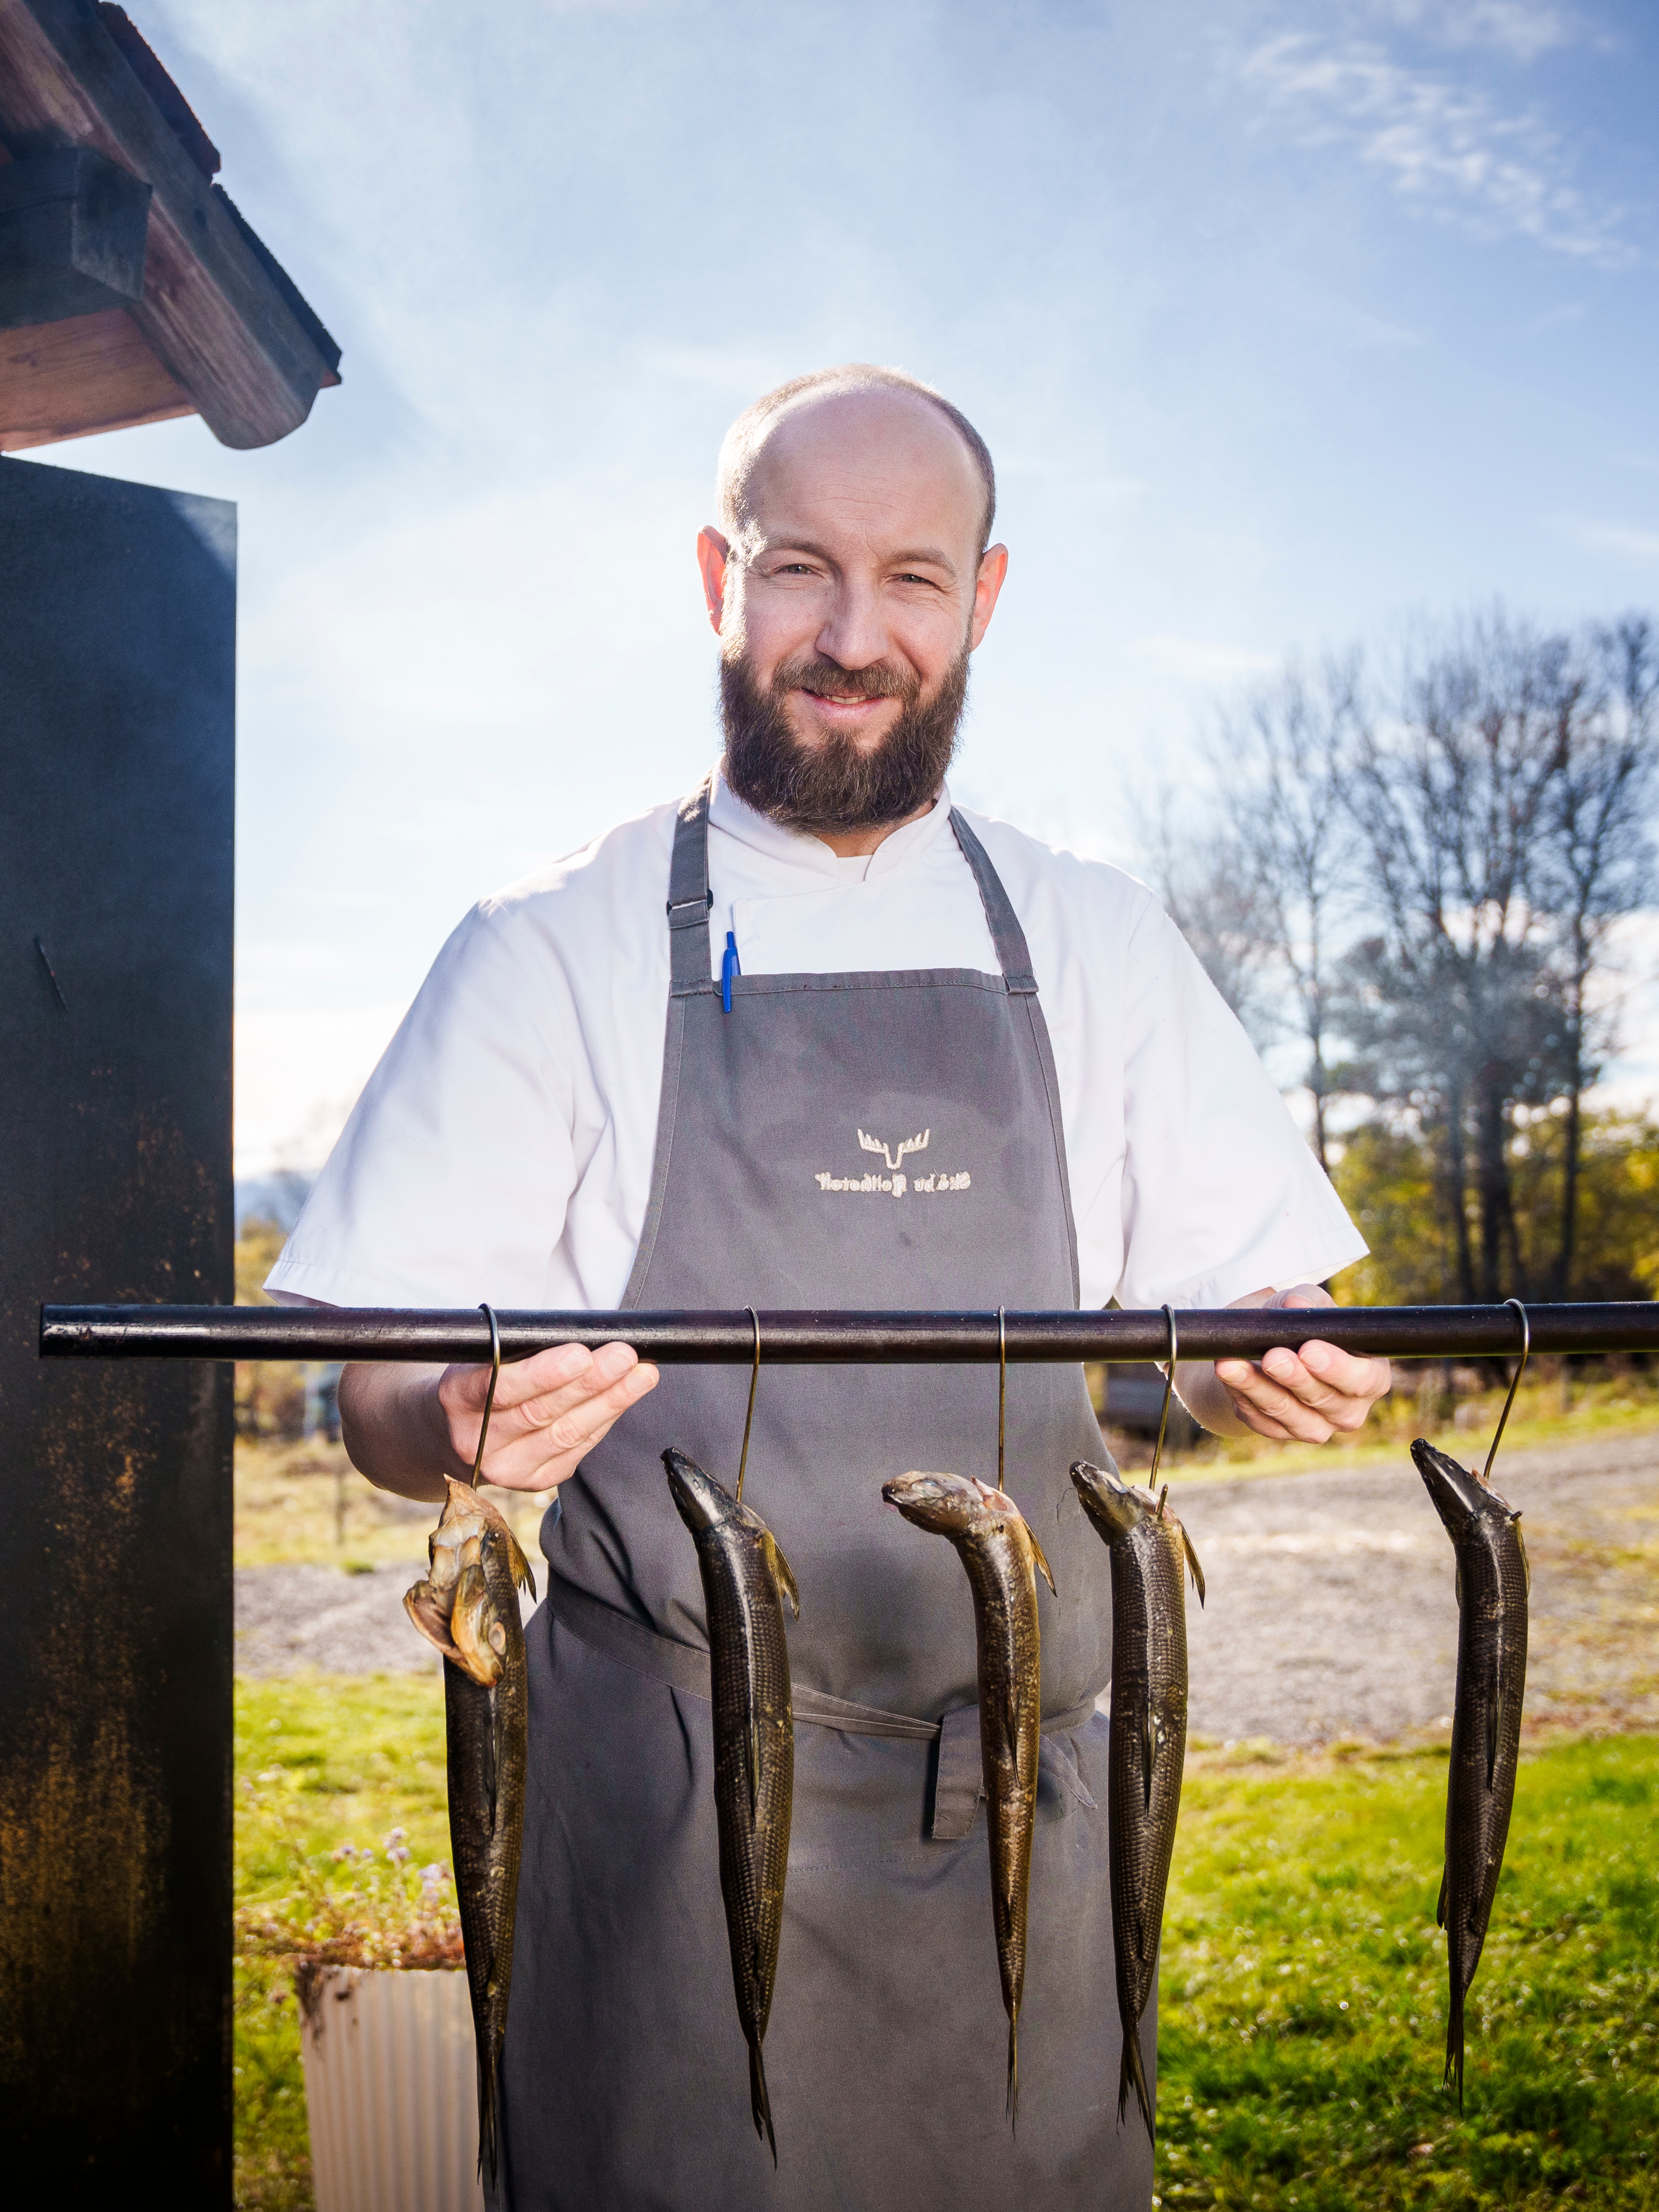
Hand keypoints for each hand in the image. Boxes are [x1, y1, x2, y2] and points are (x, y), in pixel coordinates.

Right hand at [436, 1340, 659, 1491]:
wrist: (452, 1430)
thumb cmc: (477, 1379)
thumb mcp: (481, 1356)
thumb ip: (519, 1350)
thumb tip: (583, 1337)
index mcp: (456, 1398)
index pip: (501, 1387)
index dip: (543, 1374)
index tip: (581, 1354)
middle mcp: (475, 1440)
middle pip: (541, 1412)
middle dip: (590, 1383)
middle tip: (624, 1357)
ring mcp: (504, 1467)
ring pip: (565, 1434)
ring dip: (609, 1402)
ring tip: (640, 1375)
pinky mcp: (532, 1480)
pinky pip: (577, 1449)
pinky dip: (604, 1421)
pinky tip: (624, 1398)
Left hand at [1211, 1285, 1390, 1443]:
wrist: (1266, 1347)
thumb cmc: (1302, 1326)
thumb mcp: (1308, 1304)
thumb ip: (1307, 1301)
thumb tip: (1295, 1306)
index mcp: (1370, 1377)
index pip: (1363, 1380)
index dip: (1337, 1368)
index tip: (1309, 1350)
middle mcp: (1347, 1410)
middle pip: (1323, 1400)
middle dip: (1295, 1378)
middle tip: (1272, 1357)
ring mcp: (1315, 1427)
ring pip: (1287, 1413)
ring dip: (1258, 1388)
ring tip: (1232, 1364)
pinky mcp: (1279, 1431)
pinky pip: (1259, 1419)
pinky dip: (1241, 1395)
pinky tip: (1227, 1373)